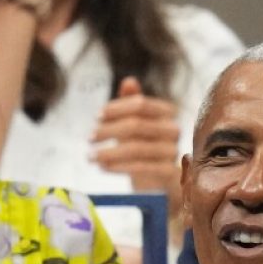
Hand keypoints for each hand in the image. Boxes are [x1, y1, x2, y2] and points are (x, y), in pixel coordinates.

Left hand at [93, 77, 182, 213]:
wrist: (163, 183)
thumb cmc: (146, 148)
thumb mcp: (136, 124)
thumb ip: (132, 103)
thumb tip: (129, 81)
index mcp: (167, 113)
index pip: (140, 104)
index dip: (116, 108)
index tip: (97, 117)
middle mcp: (173, 130)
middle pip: (136, 125)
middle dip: (108, 131)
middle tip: (89, 138)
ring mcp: (173, 152)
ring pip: (136, 148)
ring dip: (108, 152)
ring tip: (91, 156)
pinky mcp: (169, 173)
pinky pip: (141, 168)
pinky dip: (118, 167)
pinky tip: (103, 167)